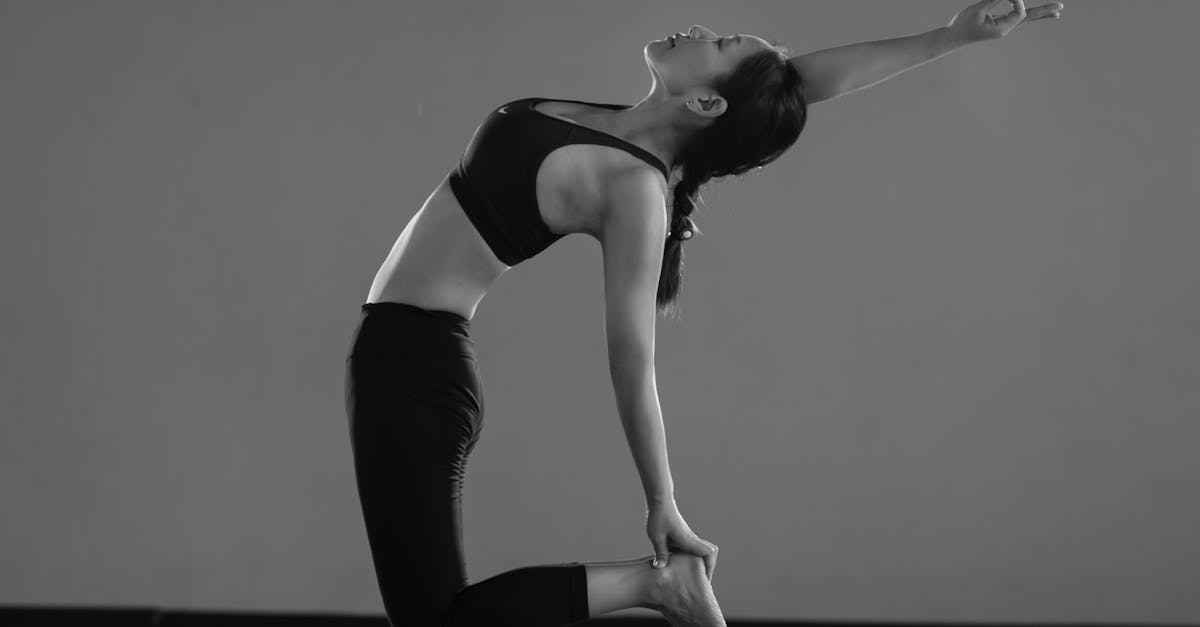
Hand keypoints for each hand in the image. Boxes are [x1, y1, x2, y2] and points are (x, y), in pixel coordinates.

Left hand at [645, 499, 718, 580]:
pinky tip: (676, 566)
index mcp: (689, 540)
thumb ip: (660, 553)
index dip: (710, 566)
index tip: (704, 579)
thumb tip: (660, 568)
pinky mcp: (682, 536)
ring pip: (699, 552)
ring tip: (688, 578)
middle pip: (708, 554)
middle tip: (698, 581)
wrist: (660, 501)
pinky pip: (690, 550)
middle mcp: (691, 539)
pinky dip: (688, 559)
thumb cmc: (659, 517)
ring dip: (697, 564)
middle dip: (706, 568)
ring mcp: (688, 538)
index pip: (709, 553)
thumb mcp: (657, 537)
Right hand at [946, 0, 1063, 44]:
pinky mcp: (1000, 24)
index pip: (1019, 12)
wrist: (952, 37)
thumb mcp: (979, 9)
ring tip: (1057, 13)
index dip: (1017, 0)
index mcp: (1002, 29)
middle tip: (1061, 7)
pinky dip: (1029, 15)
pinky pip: (1018, 18)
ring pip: (1026, 19)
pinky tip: (1039, 15)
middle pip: (1029, 18)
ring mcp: (1003, 28)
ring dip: (1041, 14)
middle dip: (1045, 11)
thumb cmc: (962, 24)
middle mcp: (1006, 29)